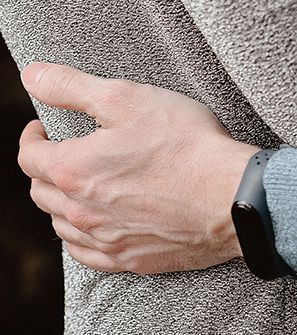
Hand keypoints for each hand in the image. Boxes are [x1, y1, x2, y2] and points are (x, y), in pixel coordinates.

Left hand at [18, 62, 255, 273]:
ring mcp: (105, 240)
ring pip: (61, 225)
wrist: (229, 193)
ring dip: (59, 203)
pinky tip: (92, 225)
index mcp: (74, 170)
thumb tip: (32, 75)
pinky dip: (80, 237)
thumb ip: (72, 87)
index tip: (41, 127)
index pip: (30, 158)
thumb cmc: (182, 142)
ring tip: (76, 184)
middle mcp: (81, 212)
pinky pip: (86, 254)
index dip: (32, 138)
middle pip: (41, 193)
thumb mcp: (124, 97)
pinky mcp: (130, 259)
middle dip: (43, 169)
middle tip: (60, 150)